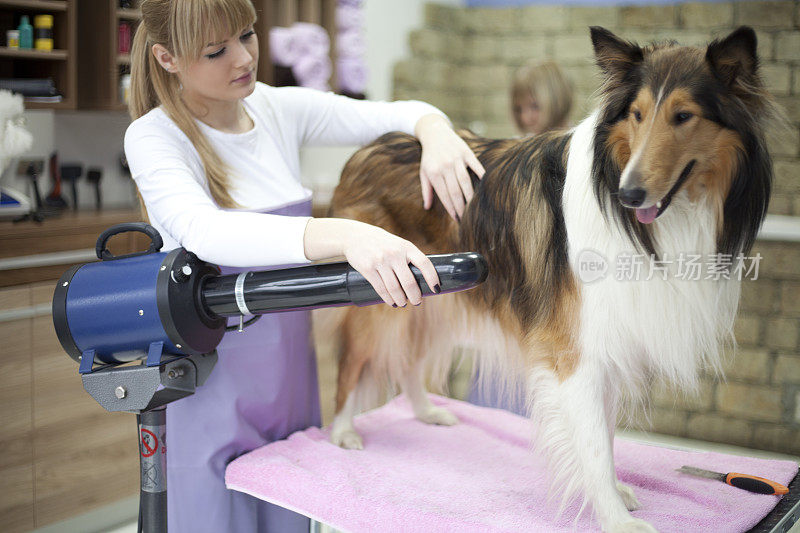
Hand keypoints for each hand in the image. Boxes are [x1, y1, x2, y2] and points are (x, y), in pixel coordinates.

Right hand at [303, 218, 440, 306]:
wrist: (354, 236)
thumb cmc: (382, 243)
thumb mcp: (398, 244)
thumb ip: (409, 258)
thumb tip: (423, 280)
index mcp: (406, 247)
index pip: (424, 263)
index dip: (432, 278)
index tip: (436, 289)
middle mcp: (394, 253)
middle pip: (409, 282)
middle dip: (415, 296)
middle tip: (417, 301)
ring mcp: (380, 261)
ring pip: (394, 288)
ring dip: (401, 300)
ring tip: (403, 303)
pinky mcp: (368, 268)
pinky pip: (381, 289)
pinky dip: (388, 299)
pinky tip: (392, 302)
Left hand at [415, 114, 485, 220]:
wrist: (435, 133)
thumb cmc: (429, 157)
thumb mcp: (424, 172)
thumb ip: (426, 190)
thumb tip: (426, 207)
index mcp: (434, 173)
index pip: (444, 195)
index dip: (451, 208)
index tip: (456, 218)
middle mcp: (445, 166)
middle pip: (455, 191)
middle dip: (461, 206)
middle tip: (466, 218)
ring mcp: (456, 159)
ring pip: (465, 181)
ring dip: (470, 196)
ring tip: (474, 207)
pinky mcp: (466, 152)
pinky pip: (476, 166)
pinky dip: (481, 176)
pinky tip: (485, 187)